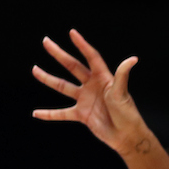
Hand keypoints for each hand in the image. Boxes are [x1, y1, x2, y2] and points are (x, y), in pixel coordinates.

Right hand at [31, 30, 148, 156]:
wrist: (126, 136)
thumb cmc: (127, 113)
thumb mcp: (122, 93)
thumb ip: (122, 75)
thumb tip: (133, 59)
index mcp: (103, 78)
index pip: (91, 57)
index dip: (82, 45)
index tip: (72, 32)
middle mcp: (92, 86)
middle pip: (72, 66)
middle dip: (59, 54)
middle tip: (46, 42)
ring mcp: (85, 100)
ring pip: (63, 87)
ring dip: (48, 79)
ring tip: (34, 70)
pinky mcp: (82, 115)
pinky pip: (62, 113)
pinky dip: (49, 114)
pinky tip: (36, 113)